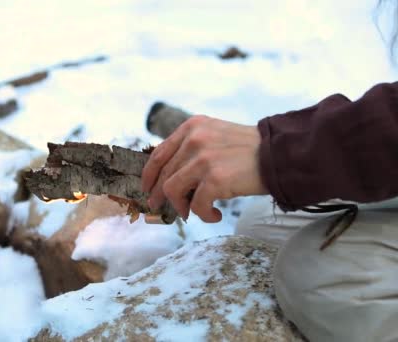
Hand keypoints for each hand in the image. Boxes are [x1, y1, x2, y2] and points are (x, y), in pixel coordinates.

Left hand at [141, 115, 267, 221]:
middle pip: (164, 174)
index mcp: (192, 127)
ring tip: (194, 212)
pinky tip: (216, 215)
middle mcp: (194, 139)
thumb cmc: (250, 150)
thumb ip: (192, 148)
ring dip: (182, 206)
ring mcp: (203, 158)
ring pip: (173, 190)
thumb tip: (169, 177)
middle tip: (164, 208)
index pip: (159, 153)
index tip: (147, 188)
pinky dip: (203, 215)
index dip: (149, 174)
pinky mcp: (215, 179)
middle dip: (161, 195)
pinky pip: (196, 205)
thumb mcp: (216, 136)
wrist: (281, 154)